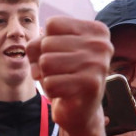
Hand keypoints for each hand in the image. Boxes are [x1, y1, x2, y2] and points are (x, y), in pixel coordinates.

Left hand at [27, 17, 111, 135]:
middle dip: (44, 62)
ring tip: (61, 81)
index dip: (45, 43)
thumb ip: (37, 43)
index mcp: (96, 30)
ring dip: (46, 76)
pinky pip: (50, 83)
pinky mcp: (91, 84)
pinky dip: (50, 91)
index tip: (58, 56)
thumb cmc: (63, 76)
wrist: (79, 111)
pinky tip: (64, 93)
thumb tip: (34, 48)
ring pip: (46, 62)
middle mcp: (101, 44)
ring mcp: (98, 64)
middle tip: (59, 73)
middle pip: (47, 43)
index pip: (52, 24)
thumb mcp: (48, 53)